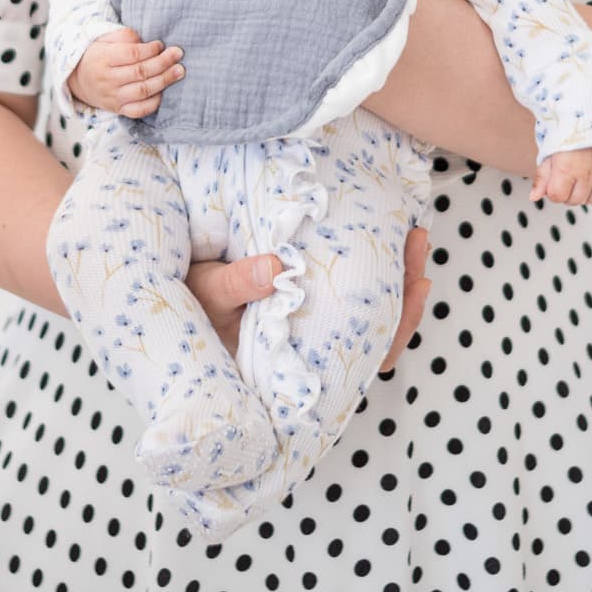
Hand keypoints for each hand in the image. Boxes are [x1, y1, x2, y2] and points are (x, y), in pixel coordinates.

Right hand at [68, 28, 184, 117]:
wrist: (78, 80)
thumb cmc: (98, 55)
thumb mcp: (104, 39)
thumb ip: (124, 36)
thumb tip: (145, 41)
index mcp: (104, 59)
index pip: (131, 54)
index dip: (150, 49)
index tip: (161, 44)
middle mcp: (108, 80)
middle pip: (140, 72)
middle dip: (163, 63)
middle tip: (178, 54)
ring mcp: (113, 97)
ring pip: (142, 91)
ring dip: (164, 81)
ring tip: (179, 71)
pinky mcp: (118, 110)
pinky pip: (139, 110)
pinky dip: (154, 102)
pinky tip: (164, 92)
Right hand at [187, 223, 430, 373]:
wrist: (175, 306)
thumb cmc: (193, 309)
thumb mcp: (209, 297)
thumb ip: (236, 285)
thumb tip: (275, 267)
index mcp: (303, 357)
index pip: (367, 355)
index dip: (398, 328)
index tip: (415, 287)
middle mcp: (318, 343)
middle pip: (382, 330)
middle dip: (408, 288)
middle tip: (416, 240)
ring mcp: (317, 320)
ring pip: (376, 310)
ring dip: (399, 272)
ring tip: (412, 234)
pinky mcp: (310, 296)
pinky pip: (354, 289)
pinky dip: (376, 266)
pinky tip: (387, 238)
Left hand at [531, 145, 591, 206]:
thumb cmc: (571, 136)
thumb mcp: (550, 153)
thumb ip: (542, 177)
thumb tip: (534, 197)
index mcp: (568, 168)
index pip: (556, 197)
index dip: (553, 189)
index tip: (555, 179)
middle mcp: (587, 175)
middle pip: (572, 201)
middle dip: (567, 191)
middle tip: (569, 175)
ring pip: (589, 201)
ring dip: (583, 192)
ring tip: (582, 175)